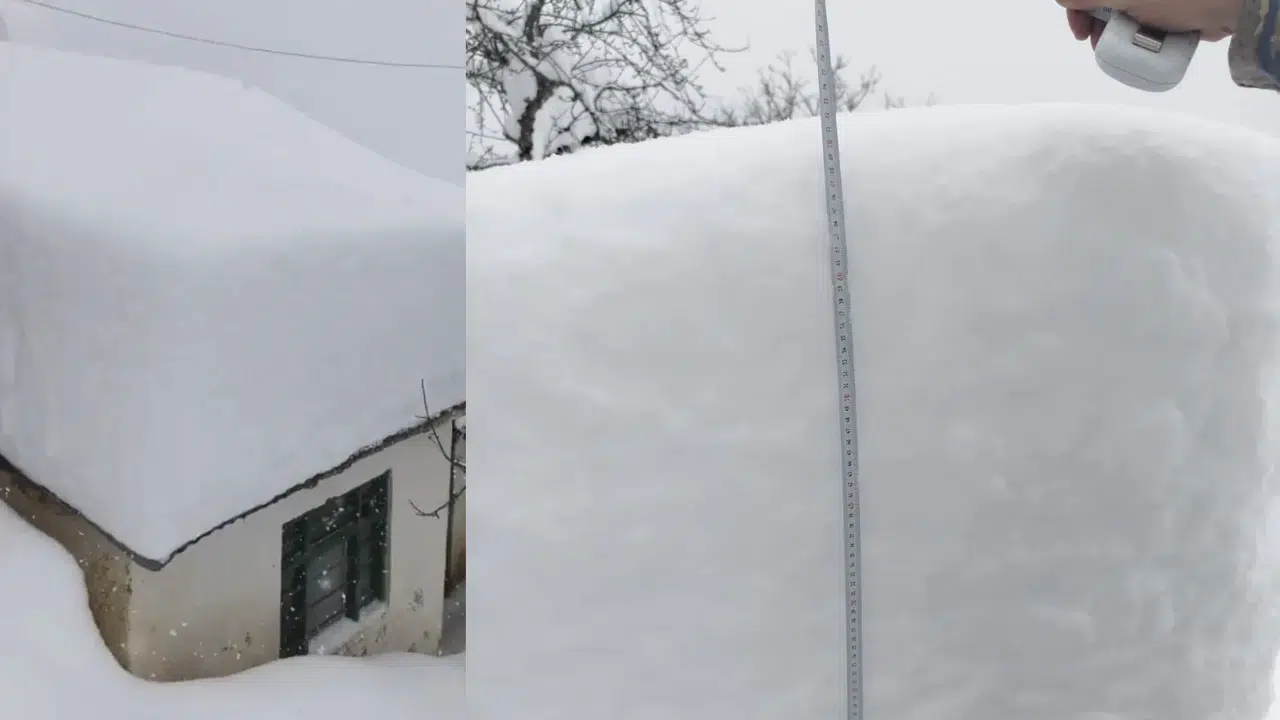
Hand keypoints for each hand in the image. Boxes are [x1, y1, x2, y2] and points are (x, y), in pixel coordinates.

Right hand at [1058, 0, 1241, 46]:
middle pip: (1102, 2)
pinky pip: (1140, 25)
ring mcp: (1152, 0)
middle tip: (1091, 43)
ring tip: (1111, 50)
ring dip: (1109, 34)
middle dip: (1092, 22)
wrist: (1229, 9)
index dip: (1077, 7)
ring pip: (1119, 15)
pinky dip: (1132, 37)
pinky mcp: (1167, 13)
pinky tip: (1130, 50)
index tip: (1078, 29)